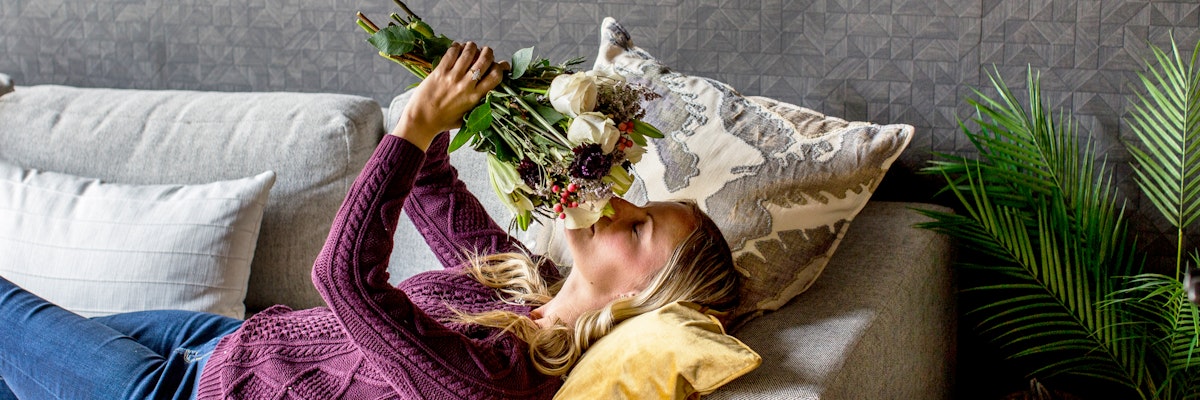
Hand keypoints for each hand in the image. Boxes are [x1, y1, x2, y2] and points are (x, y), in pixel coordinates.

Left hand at [392, 41, 510, 150]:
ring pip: (468, 52)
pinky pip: (451, 53)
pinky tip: (457, 48)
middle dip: (488, 52)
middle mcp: (466, 86)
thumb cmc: (445, 121)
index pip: (496, 75)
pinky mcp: (439, 72)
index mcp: (476, 98)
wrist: (421, 121)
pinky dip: (457, 47)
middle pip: (484, 60)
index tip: (500, 65)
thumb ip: (480, 105)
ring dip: (472, 46)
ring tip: (471, 47)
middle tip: (486, 52)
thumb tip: (492, 91)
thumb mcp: (468, 117)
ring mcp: (452, 77)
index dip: (501, 66)